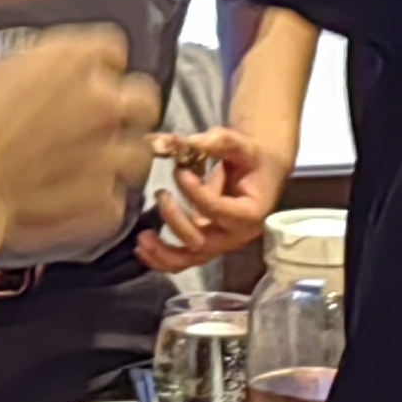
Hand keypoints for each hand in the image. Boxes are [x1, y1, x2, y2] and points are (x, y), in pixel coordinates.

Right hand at [0, 27, 162, 263]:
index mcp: (70, 60)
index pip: (110, 48)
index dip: (97, 63)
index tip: (84, 74)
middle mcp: (100, 101)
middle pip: (142, 97)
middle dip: (126, 108)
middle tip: (104, 120)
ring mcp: (107, 153)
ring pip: (139, 151)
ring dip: (120, 157)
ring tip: (96, 166)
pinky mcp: (101, 200)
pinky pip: (116, 202)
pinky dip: (100, 204)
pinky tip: (78, 203)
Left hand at [138, 126, 289, 271]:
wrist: (259, 171)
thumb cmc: (251, 157)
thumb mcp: (240, 144)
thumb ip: (217, 141)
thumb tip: (181, 142)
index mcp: (250, 213)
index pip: (218, 210)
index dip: (195, 193)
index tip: (179, 171)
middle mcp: (236, 236)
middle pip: (201, 241)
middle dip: (175, 219)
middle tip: (160, 193)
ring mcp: (220, 244)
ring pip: (190, 258)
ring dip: (163, 251)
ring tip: (141, 237)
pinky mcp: (206, 245)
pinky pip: (183, 260)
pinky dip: (161, 259)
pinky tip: (142, 249)